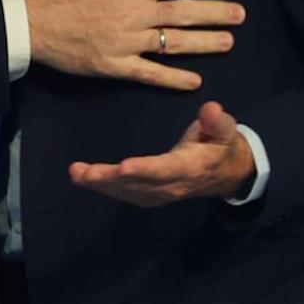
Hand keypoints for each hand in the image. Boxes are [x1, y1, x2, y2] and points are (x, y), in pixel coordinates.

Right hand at [24, 0, 242, 90]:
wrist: (33, 22)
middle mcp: (136, 14)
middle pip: (183, 12)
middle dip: (215, 13)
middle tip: (240, 15)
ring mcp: (128, 42)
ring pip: (173, 43)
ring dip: (204, 43)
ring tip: (228, 43)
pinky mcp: (117, 66)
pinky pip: (150, 74)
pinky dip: (173, 78)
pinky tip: (195, 81)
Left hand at [69, 101, 255, 206]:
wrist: (227, 174)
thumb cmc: (222, 145)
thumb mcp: (226, 129)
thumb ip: (216, 121)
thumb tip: (209, 108)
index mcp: (190, 167)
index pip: (164, 170)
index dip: (144, 170)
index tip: (124, 167)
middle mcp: (172, 185)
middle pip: (137, 184)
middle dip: (109, 179)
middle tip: (82, 172)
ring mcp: (160, 194)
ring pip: (127, 191)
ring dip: (100, 184)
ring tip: (76, 173)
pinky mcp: (151, 195)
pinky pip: (126, 194)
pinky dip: (105, 188)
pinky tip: (86, 178)